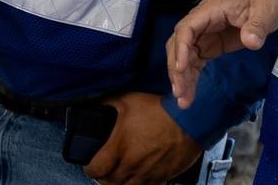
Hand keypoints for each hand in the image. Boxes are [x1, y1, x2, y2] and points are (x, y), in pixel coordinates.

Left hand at [84, 92, 200, 184]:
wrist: (187, 121)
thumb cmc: (158, 111)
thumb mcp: (127, 100)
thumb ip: (108, 103)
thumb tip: (99, 103)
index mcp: (119, 148)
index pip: (96, 169)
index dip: (89, 169)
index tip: (89, 166)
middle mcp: (132, 165)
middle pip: (110, 182)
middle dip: (103, 177)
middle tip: (103, 170)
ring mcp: (148, 173)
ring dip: (120, 183)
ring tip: (118, 176)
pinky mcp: (163, 176)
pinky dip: (139, 184)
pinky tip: (137, 177)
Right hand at [166, 0, 277, 108]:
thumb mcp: (265, 11)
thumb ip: (256, 26)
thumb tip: (250, 42)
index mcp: (209, 11)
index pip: (187, 29)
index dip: (182, 48)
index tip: (182, 68)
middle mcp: (201, 22)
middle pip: (179, 44)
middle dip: (177, 68)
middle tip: (179, 92)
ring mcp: (204, 34)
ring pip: (184, 55)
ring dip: (181, 76)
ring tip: (183, 100)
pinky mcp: (211, 45)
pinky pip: (195, 61)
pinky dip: (191, 75)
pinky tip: (190, 92)